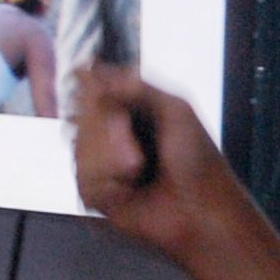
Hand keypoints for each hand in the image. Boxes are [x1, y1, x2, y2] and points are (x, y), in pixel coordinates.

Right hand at [72, 64, 233, 258]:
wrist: (200, 209)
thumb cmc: (197, 161)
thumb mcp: (175, 109)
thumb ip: (135, 87)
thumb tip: (94, 70)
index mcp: (131, 110)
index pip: (91, 87)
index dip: (89, 88)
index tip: (96, 88)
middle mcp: (111, 134)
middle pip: (79, 113)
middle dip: (108, 124)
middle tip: (135, 139)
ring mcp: (100, 162)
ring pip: (79, 144)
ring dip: (111, 154)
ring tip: (139, 168)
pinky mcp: (94, 192)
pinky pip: (82, 174)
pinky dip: (108, 179)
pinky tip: (129, 186)